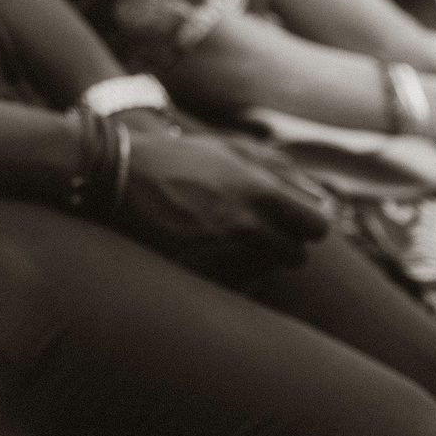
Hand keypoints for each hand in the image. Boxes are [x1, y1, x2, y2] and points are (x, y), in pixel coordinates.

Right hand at [114, 125, 330, 280]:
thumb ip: (280, 168)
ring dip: (256, 261)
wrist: (116, 175)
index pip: (317, 227)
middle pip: (296, 256)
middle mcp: (248, 225)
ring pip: (267, 273)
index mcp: (262, 192)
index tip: (292, 221)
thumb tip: (319, 196)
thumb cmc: (178, 158)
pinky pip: (236, 286)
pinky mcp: (199, 272)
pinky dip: (229, 274)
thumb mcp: (230, 149)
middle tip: (256, 231)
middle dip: (282, 245)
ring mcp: (223, 252)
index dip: (306, 225)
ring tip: (228, 241)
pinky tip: (209, 254)